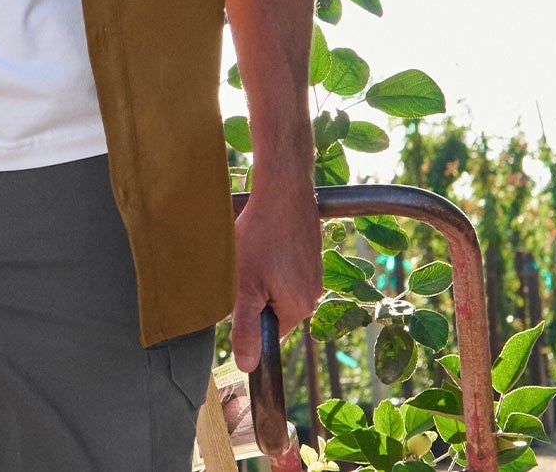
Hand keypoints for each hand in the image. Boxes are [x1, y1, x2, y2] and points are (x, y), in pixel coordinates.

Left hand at [231, 178, 321, 371]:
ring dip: (263, 274)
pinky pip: (286, 268)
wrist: (283, 189)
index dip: (249, 316)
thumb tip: (247, 366)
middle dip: (256, 293)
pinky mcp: (310, 254)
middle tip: (244, 267)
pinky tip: (265, 240)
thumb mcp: (244, 285)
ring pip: (279, 287)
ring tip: (254, 250)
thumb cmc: (261, 235)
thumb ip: (245, 328)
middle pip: (274, 309)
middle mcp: (314, 294)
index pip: (270, 332)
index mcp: (301, 308)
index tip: (241, 291)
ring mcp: (314, 273)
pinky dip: (272, 258)